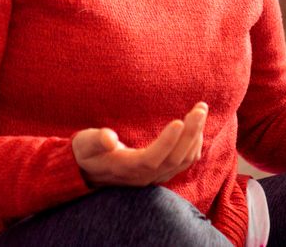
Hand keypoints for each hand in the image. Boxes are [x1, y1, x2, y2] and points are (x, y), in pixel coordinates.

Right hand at [71, 102, 207, 186]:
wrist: (88, 172)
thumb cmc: (86, 153)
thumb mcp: (84, 143)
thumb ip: (96, 140)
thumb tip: (108, 137)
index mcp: (126, 168)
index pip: (152, 159)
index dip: (167, 143)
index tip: (178, 121)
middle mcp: (144, 176)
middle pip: (174, 159)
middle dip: (190, 133)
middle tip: (200, 108)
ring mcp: (154, 176)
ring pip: (182, 161)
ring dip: (195, 136)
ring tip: (201, 110)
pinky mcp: (160, 172)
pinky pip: (183, 163)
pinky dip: (194, 145)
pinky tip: (196, 127)